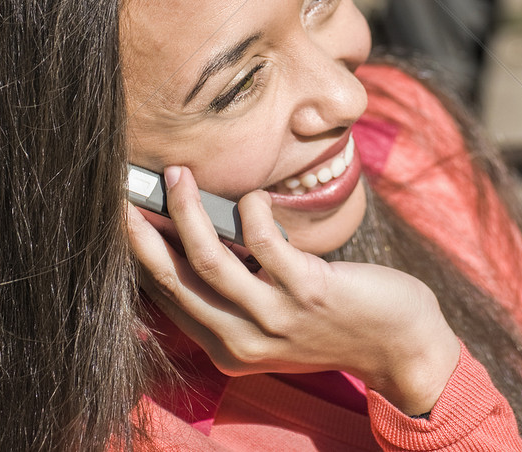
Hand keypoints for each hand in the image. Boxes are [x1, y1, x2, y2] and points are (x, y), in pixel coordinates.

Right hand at [126, 166, 459, 415]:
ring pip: (210, 259)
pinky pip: (264, 244)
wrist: (399, 345)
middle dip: (143, 233)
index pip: (168, 297)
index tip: (123, 217)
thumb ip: (236, 291)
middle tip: (126, 192)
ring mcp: (275, 317)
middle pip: (174, 279)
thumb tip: (198, 233)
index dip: (141, 255)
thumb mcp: (272, 319)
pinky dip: (250, 213)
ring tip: (178, 174)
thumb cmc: (335, 319)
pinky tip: (250, 195)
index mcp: (226, 347)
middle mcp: (242, 340)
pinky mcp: (308, 291)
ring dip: (187, 211)